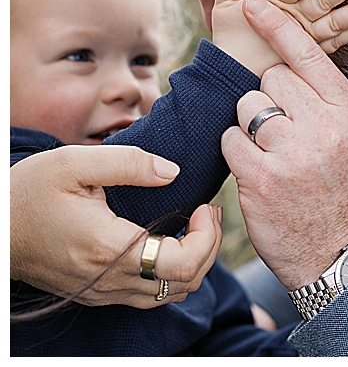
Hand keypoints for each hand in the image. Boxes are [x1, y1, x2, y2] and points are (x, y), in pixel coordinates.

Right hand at [10, 145, 222, 308]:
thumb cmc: (27, 193)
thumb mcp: (74, 162)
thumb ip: (130, 163)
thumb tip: (173, 171)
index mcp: (109, 249)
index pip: (183, 265)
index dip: (208, 237)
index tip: (204, 207)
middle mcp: (109, 279)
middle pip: (185, 283)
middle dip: (209, 247)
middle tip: (208, 213)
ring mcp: (102, 291)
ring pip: (169, 295)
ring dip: (193, 262)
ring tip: (196, 225)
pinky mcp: (96, 292)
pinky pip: (148, 295)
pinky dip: (171, 272)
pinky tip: (169, 240)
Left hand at [221, 0, 347, 290]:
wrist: (339, 252)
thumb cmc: (339, 188)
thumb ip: (323, 99)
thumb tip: (286, 61)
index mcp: (347, 110)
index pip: (308, 55)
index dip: (278, 26)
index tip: (255, 3)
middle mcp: (324, 126)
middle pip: (271, 78)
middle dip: (268, 98)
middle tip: (284, 132)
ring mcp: (293, 151)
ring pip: (248, 106)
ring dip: (251, 125)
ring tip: (273, 154)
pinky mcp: (262, 177)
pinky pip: (231, 138)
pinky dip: (237, 150)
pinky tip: (257, 170)